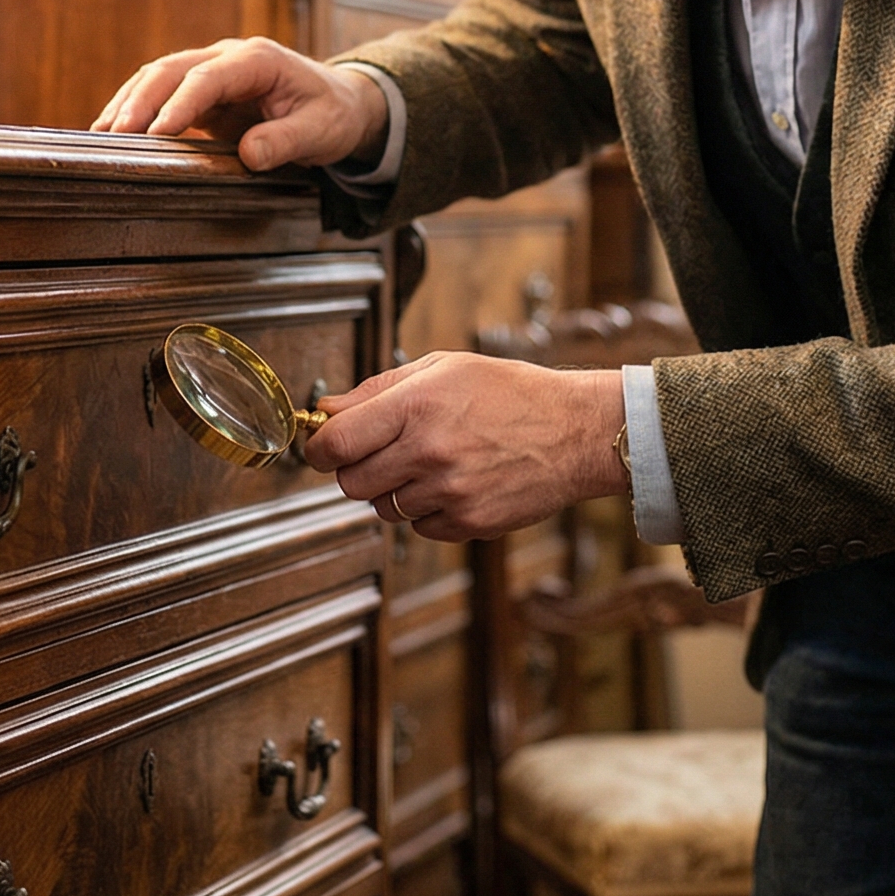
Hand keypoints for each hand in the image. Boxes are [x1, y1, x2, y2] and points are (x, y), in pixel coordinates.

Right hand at [90, 37, 387, 171]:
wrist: (340, 103)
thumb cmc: (332, 113)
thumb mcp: (323, 130)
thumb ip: (288, 140)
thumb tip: (251, 154)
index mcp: (258, 59)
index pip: (207, 77)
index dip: (179, 104)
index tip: (157, 133)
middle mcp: (228, 57)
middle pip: (171, 69)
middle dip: (140, 101)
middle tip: (114, 135)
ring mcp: (212, 71)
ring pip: (158, 77)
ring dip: (129, 103)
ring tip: (100, 135)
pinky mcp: (203, 92)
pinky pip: (162, 95)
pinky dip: (136, 110)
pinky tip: (112, 131)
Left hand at [303, 353, 628, 541]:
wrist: (575, 432)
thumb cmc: (513, 393)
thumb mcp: (445, 367)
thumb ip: (378, 389)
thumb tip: (328, 410)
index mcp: (416, 406)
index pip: (333, 444)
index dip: (319, 449)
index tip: (322, 448)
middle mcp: (428, 452)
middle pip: (350, 483)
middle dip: (356, 470)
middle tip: (382, 453)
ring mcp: (448, 492)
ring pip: (383, 508)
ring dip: (395, 490)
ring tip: (431, 463)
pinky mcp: (467, 523)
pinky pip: (419, 527)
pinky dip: (427, 511)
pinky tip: (454, 483)